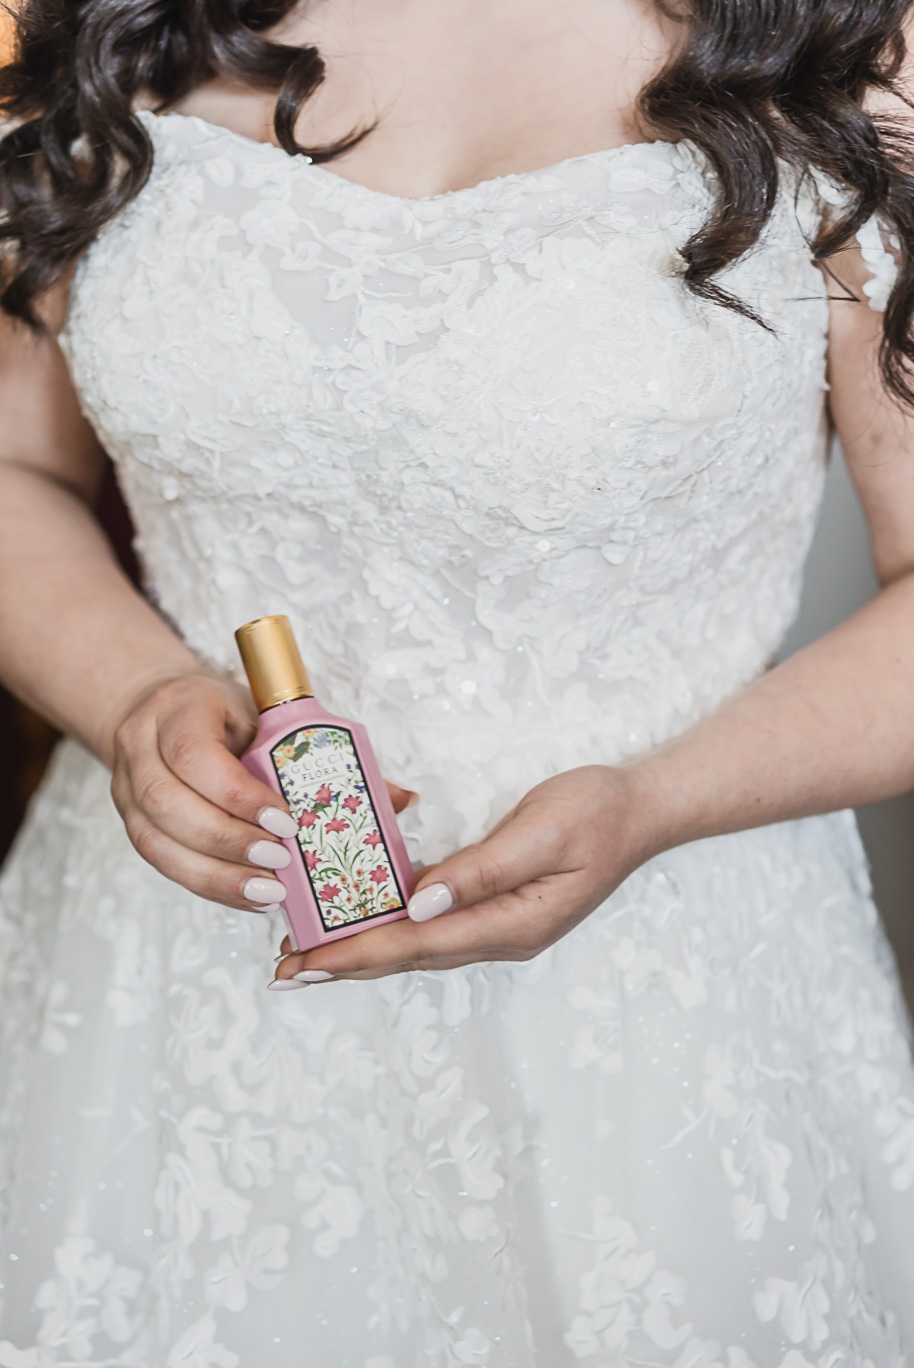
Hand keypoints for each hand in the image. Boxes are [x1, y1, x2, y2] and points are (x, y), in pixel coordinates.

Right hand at [110, 671, 415, 912]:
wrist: (164, 711)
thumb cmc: (228, 715)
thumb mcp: (269, 715)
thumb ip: (326, 755)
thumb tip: (401, 799)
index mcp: (177, 708)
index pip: (196, 755)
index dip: (238, 795)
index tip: (287, 821)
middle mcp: (140, 747)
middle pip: (170, 804)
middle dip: (228, 841)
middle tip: (281, 865)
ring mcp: (127, 789)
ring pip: (157, 842)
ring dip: (216, 875)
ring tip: (270, 894)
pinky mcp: (132, 823)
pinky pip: (163, 863)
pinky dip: (209, 885)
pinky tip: (250, 899)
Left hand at [271, 765, 655, 985]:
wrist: (642, 810)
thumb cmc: (596, 814)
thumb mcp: (541, 834)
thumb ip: (481, 871)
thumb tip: (418, 903)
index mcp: (510, 924)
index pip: (416, 944)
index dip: (357, 954)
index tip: (306, 965)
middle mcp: (500, 935)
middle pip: (409, 956)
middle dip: (346, 965)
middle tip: (286, 974)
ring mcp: (500, 926)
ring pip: (417, 946)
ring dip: (363, 952)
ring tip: (308, 957)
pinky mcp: (497, 908)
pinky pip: (433, 925)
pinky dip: (391, 927)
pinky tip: (364, 922)